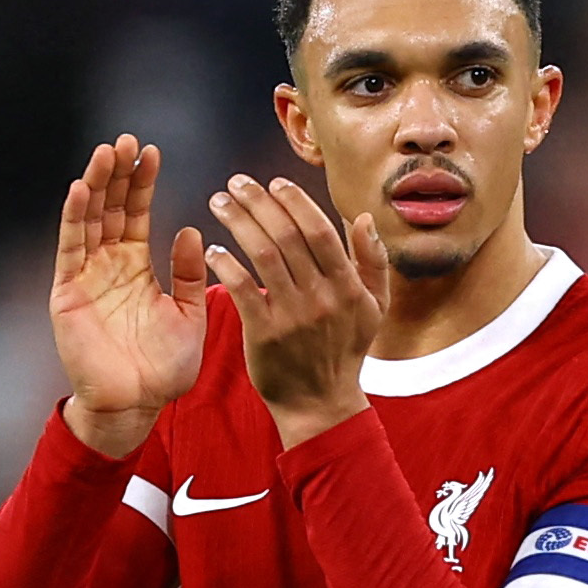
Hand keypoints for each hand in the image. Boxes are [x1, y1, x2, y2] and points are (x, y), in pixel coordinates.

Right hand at [50, 135, 206, 458]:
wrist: (136, 406)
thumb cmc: (163, 369)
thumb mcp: (190, 315)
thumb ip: (190, 274)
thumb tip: (193, 229)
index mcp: (136, 267)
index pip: (137, 213)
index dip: (142, 182)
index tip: (152, 151)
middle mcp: (108, 265)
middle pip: (110, 208)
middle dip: (117, 174)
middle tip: (127, 139)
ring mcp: (85, 276)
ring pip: (88, 220)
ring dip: (95, 185)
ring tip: (106, 152)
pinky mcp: (67, 292)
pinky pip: (69, 249)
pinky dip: (73, 218)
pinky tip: (80, 189)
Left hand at [204, 174, 388, 447]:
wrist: (321, 405)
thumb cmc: (345, 351)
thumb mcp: (374, 307)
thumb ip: (373, 261)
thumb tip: (363, 217)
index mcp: (348, 286)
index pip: (318, 230)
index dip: (294, 201)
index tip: (272, 182)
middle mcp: (322, 298)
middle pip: (286, 235)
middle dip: (257, 201)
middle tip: (235, 183)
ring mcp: (293, 316)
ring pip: (261, 254)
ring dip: (237, 222)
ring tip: (218, 202)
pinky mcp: (265, 335)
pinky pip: (242, 289)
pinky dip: (225, 264)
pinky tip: (212, 249)